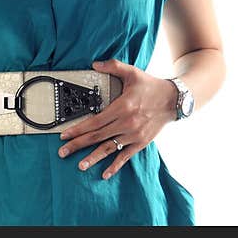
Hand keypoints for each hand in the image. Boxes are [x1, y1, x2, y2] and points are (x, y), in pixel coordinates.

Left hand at [57, 59, 177, 179]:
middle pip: (97, 137)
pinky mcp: (141, 142)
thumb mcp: (132, 72)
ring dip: (93, 158)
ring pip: (109, 148)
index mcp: (122, 107)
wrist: (173, 100)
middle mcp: (127, 123)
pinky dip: (115, 165)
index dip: (78, 129)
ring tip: (80, 166)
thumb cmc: (151, 86)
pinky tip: (105, 173)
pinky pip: (125, 156)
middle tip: (63, 152)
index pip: (94, 122)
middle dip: (78, 144)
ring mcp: (134, 135)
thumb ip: (113, 66)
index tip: (65, 135)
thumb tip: (95, 64)